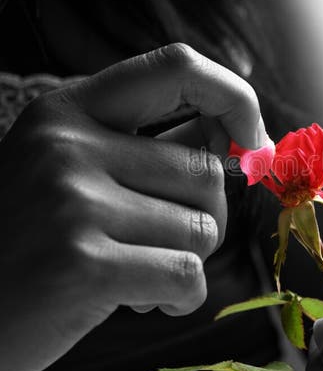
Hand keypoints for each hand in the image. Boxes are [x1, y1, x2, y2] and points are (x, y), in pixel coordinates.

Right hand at [0, 43, 269, 370]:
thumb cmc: (18, 247)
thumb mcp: (59, 173)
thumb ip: (135, 152)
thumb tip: (234, 143)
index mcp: (65, 113)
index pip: (176, 68)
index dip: (233, 97)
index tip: (252, 140)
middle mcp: (69, 147)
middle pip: (206, 171)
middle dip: (202, 219)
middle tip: (163, 247)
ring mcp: (75, 204)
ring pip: (202, 227)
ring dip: (186, 261)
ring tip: (137, 277)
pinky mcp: (86, 265)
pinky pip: (187, 274)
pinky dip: (181, 297)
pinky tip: (143, 302)